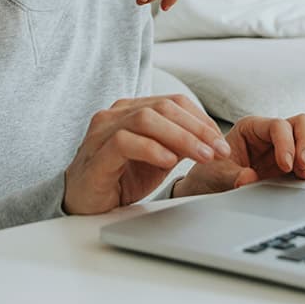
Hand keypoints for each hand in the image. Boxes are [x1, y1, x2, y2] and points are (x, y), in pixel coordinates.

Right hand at [63, 95, 232, 214]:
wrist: (84, 202)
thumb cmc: (119, 177)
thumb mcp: (158, 158)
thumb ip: (178, 143)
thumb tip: (211, 140)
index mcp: (131, 110)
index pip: (173, 102)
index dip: (201, 119)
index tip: (220, 141)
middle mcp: (116, 114)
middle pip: (163, 107)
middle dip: (197, 128)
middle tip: (219, 150)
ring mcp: (103, 132)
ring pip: (146, 119)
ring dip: (181, 137)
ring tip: (202, 156)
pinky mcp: (96, 154)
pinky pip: (124, 142)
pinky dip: (152, 149)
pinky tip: (169, 161)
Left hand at [173, 113, 304, 197]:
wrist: (209, 189)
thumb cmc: (210, 175)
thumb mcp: (216, 176)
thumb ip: (232, 177)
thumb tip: (249, 179)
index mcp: (250, 128)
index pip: (278, 125)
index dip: (286, 143)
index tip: (285, 166)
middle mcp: (269, 134)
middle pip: (302, 124)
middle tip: (304, 167)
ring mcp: (283, 148)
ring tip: (304, 175)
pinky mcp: (290, 164)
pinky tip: (303, 179)